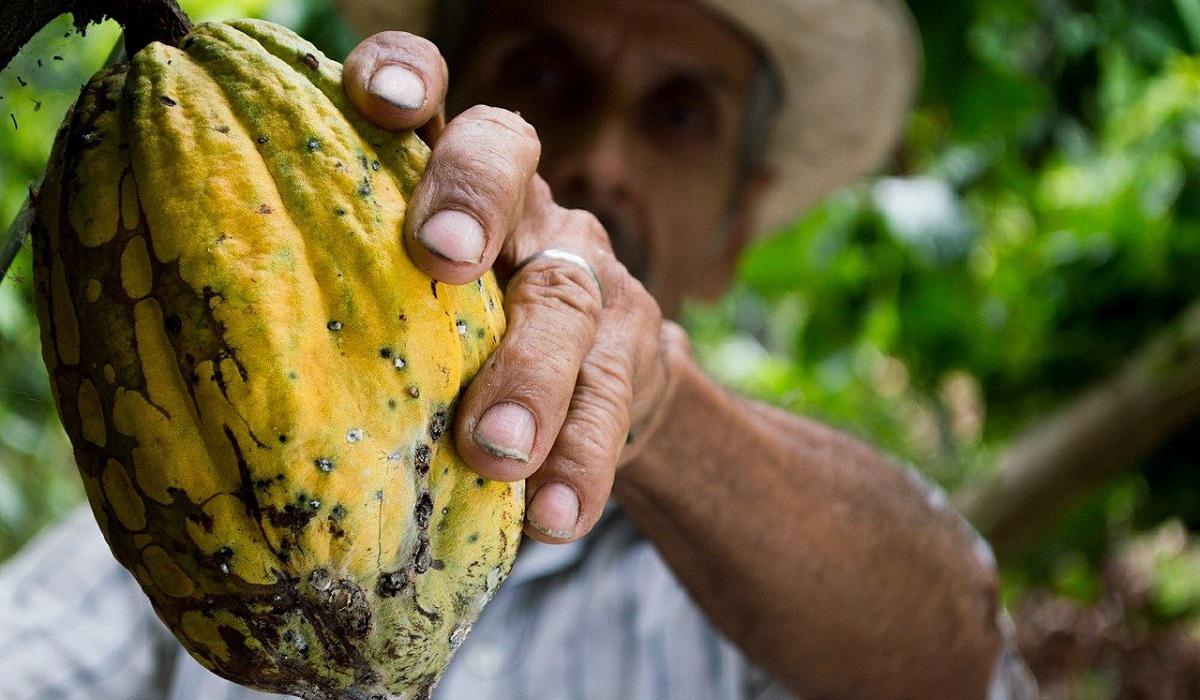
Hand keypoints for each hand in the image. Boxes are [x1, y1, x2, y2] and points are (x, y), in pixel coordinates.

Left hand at [344, 32, 680, 543]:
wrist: (595, 392)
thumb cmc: (459, 346)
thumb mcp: (406, 307)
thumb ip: (345, 299)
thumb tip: (197, 361)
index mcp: (449, 181)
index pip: (432, 98)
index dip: (408, 77)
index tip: (377, 100)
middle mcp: (523, 206)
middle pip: (509, 161)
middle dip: (473, 199)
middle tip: (439, 257)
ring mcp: (586, 273)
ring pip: (567, 298)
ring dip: (531, 375)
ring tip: (495, 451)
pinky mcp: (632, 352)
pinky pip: (611, 403)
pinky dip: (581, 462)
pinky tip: (555, 518)